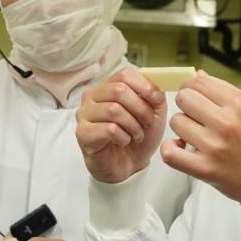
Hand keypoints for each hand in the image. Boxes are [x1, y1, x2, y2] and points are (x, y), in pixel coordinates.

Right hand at [76, 69, 167, 183]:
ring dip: (133, 125)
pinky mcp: (82, 134)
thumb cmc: (137, 137)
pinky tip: (124, 141)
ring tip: (137, 135)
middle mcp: (92, 97)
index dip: (144, 86)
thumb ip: (155, 95)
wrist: (129, 166)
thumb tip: (158, 84)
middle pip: (118, 90)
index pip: (124, 74)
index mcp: (108, 87)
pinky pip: (108, 129)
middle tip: (147, 123)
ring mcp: (84, 115)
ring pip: (113, 110)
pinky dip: (123, 136)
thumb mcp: (154, 113)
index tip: (157, 101)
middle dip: (140, 108)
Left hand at [162, 71, 240, 202]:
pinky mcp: (206, 170)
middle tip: (196, 116)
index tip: (195, 96)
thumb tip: (198, 76)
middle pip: (184, 98)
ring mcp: (215, 147)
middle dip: (187, 105)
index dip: (192, 87)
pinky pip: (170, 153)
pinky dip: (170, 149)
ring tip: (195, 134)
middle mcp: (227, 122)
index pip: (199, 82)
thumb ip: (227, 93)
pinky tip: (181, 148)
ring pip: (177, 122)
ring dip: (183, 127)